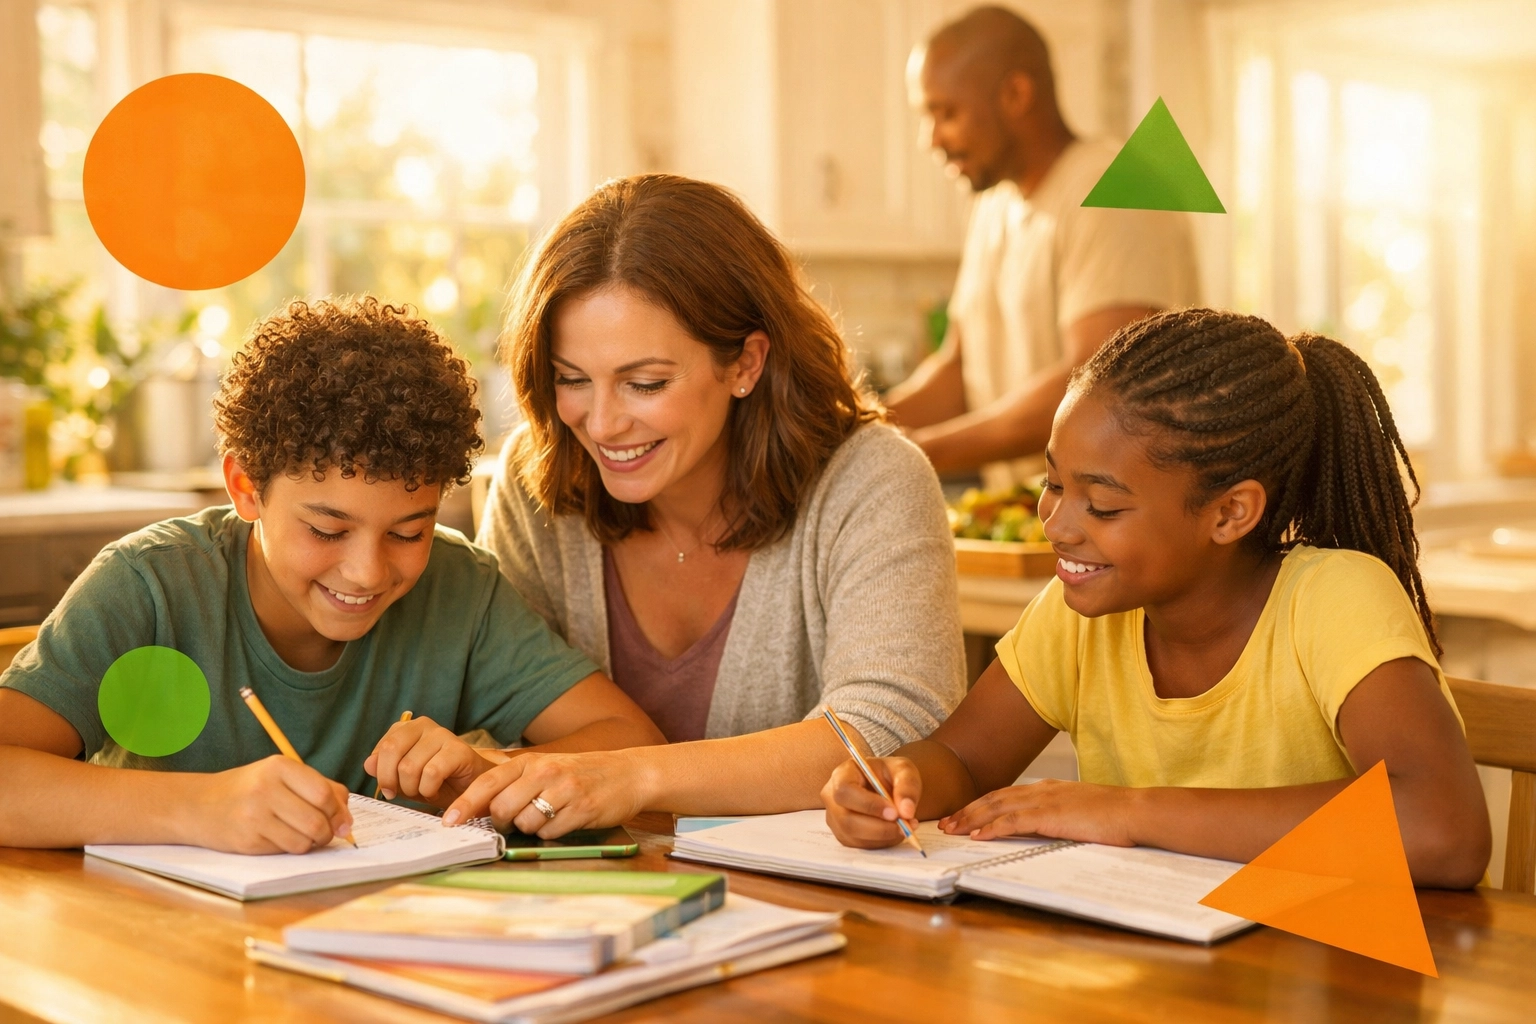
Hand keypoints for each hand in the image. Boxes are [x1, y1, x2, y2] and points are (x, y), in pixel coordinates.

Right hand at [180, 756, 352, 854]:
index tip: (343, 822)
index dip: (339, 812)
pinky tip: (282, 839)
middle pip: (316, 820)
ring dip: (311, 844)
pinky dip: (292, 849)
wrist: (199, 805)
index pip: (323, 793)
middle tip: (326, 834)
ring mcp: (253, 815)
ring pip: (304, 840)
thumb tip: (347, 818)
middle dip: (328, 832)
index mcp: (279, 767)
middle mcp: (265, 789)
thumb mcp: (282, 776)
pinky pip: (285, 851)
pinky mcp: (247, 840)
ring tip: (304, 836)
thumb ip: (319, 788)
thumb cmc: (250, 789)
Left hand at [364, 716, 495, 807]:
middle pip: (391, 750)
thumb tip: (369, 763)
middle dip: (391, 780)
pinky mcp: (458, 749)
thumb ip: (384, 769)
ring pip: (409, 766)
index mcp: (407, 728)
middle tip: (401, 793)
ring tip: (424, 791)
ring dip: (413, 789)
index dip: (382, 773)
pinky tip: (435, 791)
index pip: (382, 747)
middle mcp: (423, 725)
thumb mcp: (403, 779)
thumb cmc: (435, 782)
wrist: (470, 789)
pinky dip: (429, 790)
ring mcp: (442, 734)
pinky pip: (431, 773)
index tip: (389, 789)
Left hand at [442, 750, 649, 836]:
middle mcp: (545, 773)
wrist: (629, 774)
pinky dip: (552, 833)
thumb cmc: (581, 774)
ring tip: (547, 816)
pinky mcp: (582, 809)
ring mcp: (564, 791)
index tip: (448, 822)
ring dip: (530, 828)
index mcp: (531, 762)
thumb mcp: (546, 769)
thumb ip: (515, 784)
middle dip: (502, 822)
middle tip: (513, 821)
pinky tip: (565, 820)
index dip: (464, 804)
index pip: (488, 783)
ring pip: (525, 823)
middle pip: (502, 808)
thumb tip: (477, 809)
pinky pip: (551, 833)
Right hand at [820, 756, 921, 849]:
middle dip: (879, 828)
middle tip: (904, 825)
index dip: (868, 805)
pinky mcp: (843, 834)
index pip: (845, 791)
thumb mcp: (903, 770)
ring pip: (854, 836)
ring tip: (905, 826)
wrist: (884, 784)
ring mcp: (835, 818)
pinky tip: (894, 831)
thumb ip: (907, 786)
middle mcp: (831, 797)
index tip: (894, 812)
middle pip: (846, 820)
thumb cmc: (889, 774)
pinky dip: (881, 842)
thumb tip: (906, 812)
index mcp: (842, 775)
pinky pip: (860, 845)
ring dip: (883, 836)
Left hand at [939, 779, 1137, 844]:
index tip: (963, 815)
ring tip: (953, 829)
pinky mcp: (1050, 815)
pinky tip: (978, 836)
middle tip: (947, 822)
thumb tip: (1039, 829)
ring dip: (972, 819)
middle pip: (994, 799)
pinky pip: (1013, 821)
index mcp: (1047, 789)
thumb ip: (1056, 816)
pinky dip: (992, 828)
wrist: (1134, 811)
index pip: (1005, 795)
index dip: (981, 805)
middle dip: (968, 811)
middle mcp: (1041, 790)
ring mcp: (1044, 800)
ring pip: (997, 808)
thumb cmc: (1112, 816)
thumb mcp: (1077, 812)